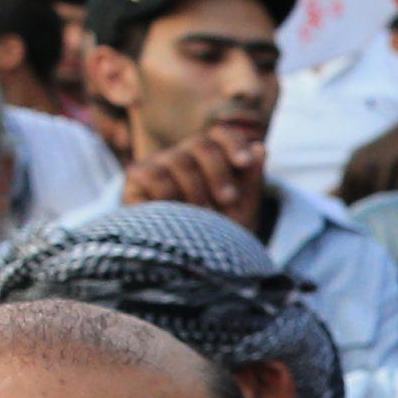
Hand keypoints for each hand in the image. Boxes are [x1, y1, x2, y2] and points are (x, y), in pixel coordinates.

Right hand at [121, 127, 267, 225]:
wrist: (187, 262)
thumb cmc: (218, 233)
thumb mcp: (243, 209)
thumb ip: (252, 179)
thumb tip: (260, 148)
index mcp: (211, 157)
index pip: (220, 134)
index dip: (233, 143)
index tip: (246, 163)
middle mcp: (184, 154)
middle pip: (200, 144)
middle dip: (219, 172)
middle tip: (229, 199)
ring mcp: (158, 163)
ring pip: (179, 161)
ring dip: (196, 190)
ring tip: (204, 216)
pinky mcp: (137, 176)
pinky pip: (155, 176)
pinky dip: (170, 196)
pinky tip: (177, 215)